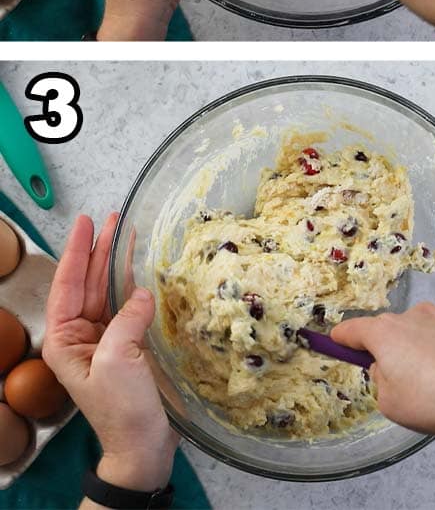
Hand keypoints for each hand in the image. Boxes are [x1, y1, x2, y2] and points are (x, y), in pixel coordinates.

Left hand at [41, 214, 176, 492]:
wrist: (142, 444)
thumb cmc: (123, 408)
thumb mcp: (118, 361)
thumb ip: (126, 320)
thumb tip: (142, 293)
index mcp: (65, 341)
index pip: (68, 286)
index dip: (78, 252)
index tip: (86, 223)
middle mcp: (80, 337)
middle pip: (86, 283)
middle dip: (97, 250)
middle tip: (110, 218)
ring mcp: (104, 340)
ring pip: (106, 291)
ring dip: (114, 263)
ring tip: (124, 232)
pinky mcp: (127, 346)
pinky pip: (126, 305)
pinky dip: (133, 283)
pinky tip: (140, 267)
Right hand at [332, 303, 434, 476]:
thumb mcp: (391, 404)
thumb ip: (380, 380)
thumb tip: (386, 366)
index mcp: (386, 332)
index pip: (351, 330)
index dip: (341, 341)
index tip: (337, 346)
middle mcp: (415, 315)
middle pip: (388, 331)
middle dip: (387, 352)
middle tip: (400, 385)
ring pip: (421, 333)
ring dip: (420, 353)